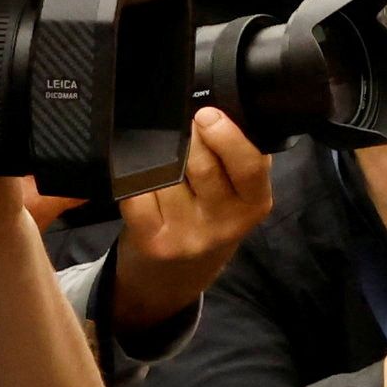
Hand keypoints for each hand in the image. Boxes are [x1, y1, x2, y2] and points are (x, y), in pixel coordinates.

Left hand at [106, 108, 273, 329]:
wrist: (177, 275)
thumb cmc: (208, 219)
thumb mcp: (238, 195)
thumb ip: (236, 160)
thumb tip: (216, 111)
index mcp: (255, 204)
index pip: (250, 166)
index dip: (228, 136)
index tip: (208, 114)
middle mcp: (225, 223)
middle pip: (202, 165)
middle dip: (187, 136)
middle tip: (181, 128)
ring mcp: (189, 235)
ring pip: (167, 174)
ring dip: (158, 157)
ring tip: (161, 159)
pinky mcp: (154, 241)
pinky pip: (137, 193)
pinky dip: (131, 178)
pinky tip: (138, 180)